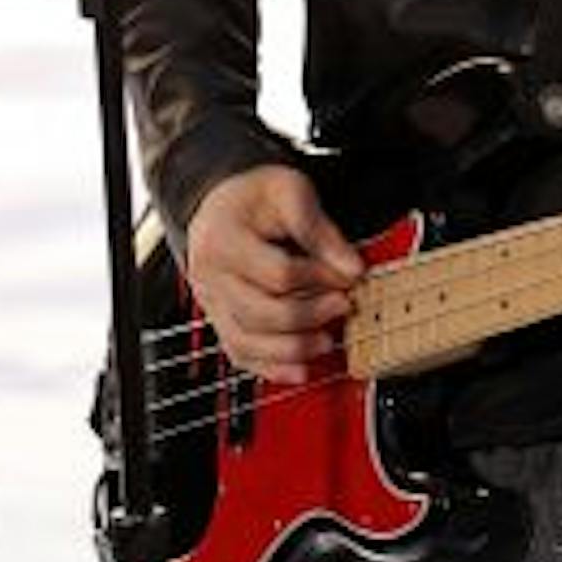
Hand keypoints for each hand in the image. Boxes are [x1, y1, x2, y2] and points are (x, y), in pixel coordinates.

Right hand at [185, 164, 364, 385]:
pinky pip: (240, 354)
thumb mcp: (290, 191)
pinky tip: (301, 370)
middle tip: (344, 305)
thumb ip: (320, 230)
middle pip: (260, 313)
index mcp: (223, 238)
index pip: (277, 273)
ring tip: (328, 341)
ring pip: (247, 342)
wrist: (221, 203)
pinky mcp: (220, 319)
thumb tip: (351, 268)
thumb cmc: (255, 197)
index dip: (319, 277)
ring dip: (293, 349)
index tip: (349, 273)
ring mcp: (211, 302)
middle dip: (309, 315)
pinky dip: (271, 368)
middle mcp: (210, 275)